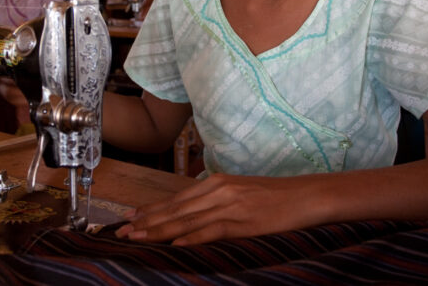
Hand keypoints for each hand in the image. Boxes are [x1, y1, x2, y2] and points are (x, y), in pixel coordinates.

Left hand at [114, 173, 314, 244]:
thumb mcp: (240, 193)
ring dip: (158, 231)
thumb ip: (216, 199)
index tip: (130, 217)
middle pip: (175, 209)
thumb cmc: (275, 197)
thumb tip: (193, 212)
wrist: (307, 195)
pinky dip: (191, 238)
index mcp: (216, 182)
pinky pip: (212, 231)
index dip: (151, 209)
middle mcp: (218, 190)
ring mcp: (230, 205)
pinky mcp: (243, 222)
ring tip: (136, 238)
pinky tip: (175, 245)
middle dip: (146, 221)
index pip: (176, 199)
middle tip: (121, 232)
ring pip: (186, 220)